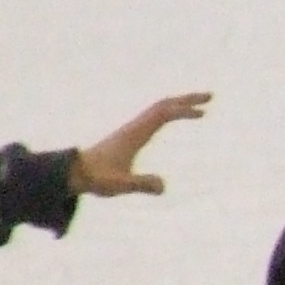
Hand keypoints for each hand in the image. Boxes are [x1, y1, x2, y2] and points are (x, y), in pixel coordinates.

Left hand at [70, 92, 210, 197]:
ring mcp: (133, 129)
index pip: (162, 115)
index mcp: (135, 133)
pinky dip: (169, 112)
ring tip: (200, 106)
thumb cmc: (97, 178)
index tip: (202, 114)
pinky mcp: (131, 134)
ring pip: (158, 108)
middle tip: (210, 97)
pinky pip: (154, 117)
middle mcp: (135, 126)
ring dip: (179, 103)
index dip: (183, 112)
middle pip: (163, 105)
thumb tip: (163, 186)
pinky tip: (175, 116)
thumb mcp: (120, 185)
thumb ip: (141, 184)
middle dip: (187, 99)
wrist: (75, 172)